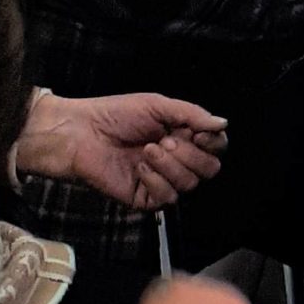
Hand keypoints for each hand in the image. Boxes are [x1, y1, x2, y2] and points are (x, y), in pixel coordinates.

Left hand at [15, 90, 226, 210]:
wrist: (80, 133)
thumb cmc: (115, 115)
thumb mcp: (158, 105)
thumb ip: (192, 114)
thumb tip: (223, 123)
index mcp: (183, 136)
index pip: (216, 147)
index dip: (213, 143)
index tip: (198, 134)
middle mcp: (176, 160)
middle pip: (209, 169)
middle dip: (190, 155)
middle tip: (165, 140)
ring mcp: (161, 180)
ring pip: (189, 184)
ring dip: (170, 165)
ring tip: (147, 150)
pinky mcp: (144, 198)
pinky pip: (166, 198)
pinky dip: (156, 180)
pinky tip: (138, 168)